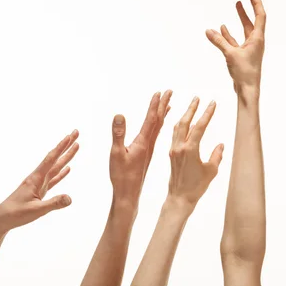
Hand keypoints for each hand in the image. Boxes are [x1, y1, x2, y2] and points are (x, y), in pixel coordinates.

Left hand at [0, 130, 79, 232]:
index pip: (51, 160)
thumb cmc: (16, 214)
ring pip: (56, 167)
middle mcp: (38, 178)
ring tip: (75, 146)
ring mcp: (39, 184)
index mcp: (36, 179)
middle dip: (66, 146)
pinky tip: (67, 169)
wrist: (3, 219)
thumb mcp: (36, 210)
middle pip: (55, 158)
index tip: (70, 136)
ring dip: (66, 157)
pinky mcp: (40, 191)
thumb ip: (54, 203)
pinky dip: (61, 173)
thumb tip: (70, 198)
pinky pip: (54, 179)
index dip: (61, 147)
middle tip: (76, 133)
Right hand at [110, 91, 171, 209]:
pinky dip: (159, 125)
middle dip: (163, 105)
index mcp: (143, 142)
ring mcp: (149, 149)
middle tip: (169, 91)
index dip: (155, 105)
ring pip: (158, 127)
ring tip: (169, 103)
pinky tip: (159, 125)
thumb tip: (120, 115)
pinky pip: (156, 135)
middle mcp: (149, 144)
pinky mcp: (147, 154)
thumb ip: (118, 134)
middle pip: (158, 120)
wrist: (128, 194)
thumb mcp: (116, 153)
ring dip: (163, 113)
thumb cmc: (121, 176)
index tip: (161, 92)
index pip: (151, 119)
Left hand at [167, 97, 222, 208]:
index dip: (207, 113)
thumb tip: (220, 144)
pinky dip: (181, 126)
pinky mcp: (172, 154)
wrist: (179, 198)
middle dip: (191, 109)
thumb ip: (216, 155)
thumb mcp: (211, 171)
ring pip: (177, 127)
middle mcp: (179, 147)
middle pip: (184, 122)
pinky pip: (175, 135)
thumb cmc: (196, 187)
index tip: (212, 103)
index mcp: (189, 150)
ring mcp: (174, 150)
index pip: (199, 126)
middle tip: (198, 98)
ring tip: (192, 106)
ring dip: (185, 115)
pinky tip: (187, 124)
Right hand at [206, 0, 265, 95]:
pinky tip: (222, 28)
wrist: (248, 89)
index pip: (260, 16)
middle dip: (249, 8)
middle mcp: (255, 42)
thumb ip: (219, 41)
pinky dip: (230, 34)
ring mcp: (249, 48)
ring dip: (241, 18)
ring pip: (244, 29)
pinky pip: (236, 40)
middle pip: (253, 20)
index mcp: (257, 39)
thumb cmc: (245, 72)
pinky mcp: (242, 55)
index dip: (256, 4)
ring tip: (236, 6)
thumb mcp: (230, 54)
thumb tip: (209, 31)